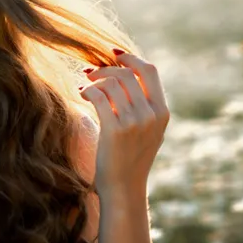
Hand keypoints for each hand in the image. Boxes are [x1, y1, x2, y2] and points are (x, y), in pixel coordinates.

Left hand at [78, 49, 169, 199]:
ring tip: (83, 86)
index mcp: (162, 112)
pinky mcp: (116, 130)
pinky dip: (86, 91)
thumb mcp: (147, 130)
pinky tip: (80, 94)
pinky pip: (98, 97)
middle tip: (89, 72)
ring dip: (93, 80)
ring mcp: (135, 122)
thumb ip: (143, 105)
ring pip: (111, 83)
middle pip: (127, 74)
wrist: (124, 188)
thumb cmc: (129, 157)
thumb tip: (124, 74)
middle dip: (106, 68)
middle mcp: (152, 115)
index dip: (130, 58)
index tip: (112, 54)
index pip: (150, 71)